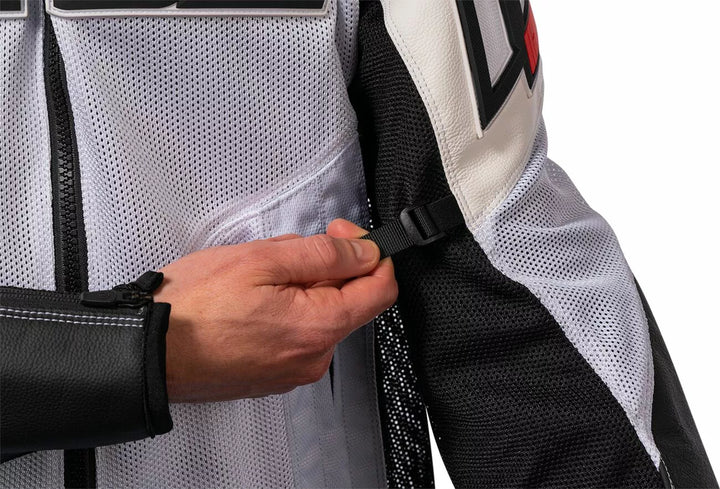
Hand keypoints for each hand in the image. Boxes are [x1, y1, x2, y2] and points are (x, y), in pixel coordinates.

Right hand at [156, 221, 396, 401]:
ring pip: (319, 315)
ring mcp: (293, 371)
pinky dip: (286, 311)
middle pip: (347, 301)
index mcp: (318, 329)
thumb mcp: (262, 260)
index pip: (381, 290)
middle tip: (282, 253)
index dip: (371, 253)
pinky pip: (297, 335)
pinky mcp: (273, 376)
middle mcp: (314, 358)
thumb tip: (365, 252)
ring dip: (301, 288)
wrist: (146, 353)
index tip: (345, 234)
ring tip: (255, 279)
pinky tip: (250, 302)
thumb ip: (324, 255)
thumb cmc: (193, 306)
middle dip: (325, 268)